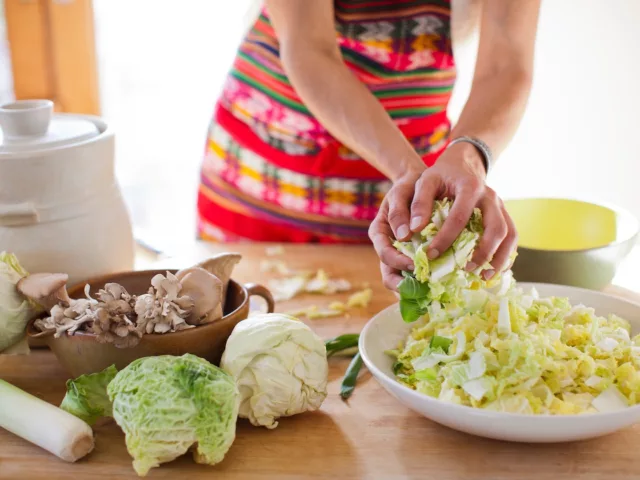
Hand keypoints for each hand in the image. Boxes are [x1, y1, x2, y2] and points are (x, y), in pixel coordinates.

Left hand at [369, 143, 517, 289]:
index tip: (431, 255)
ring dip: (500, 258)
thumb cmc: (441, 175)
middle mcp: (490, 197)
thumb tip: (413, 230)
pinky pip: (512, 237)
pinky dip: (506, 255)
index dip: (446, 238)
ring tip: (484, 278)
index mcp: (470, 187)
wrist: (462, 164)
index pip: (459, 217)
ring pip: (510, 234)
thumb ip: (418, 203)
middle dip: (483, 252)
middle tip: (466, 270)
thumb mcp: (425, 181)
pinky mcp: (503, 215)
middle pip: (496, 228)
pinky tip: (493, 271)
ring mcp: (500, 206)